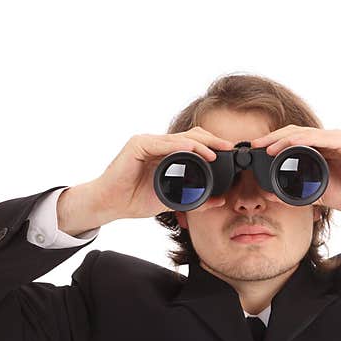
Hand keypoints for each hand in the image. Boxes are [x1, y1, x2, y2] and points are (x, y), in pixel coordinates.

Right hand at [64, 127, 237, 228]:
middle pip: (190, 136)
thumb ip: (195, 199)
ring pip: (178, 138)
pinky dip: (178, 146)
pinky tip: (192, 150)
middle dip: (212, 140)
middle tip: (228, 147)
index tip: (229, 153)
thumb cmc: (135, 200)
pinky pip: (162, 144)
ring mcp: (147, 142)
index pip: (194, 143)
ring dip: (199, 144)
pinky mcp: (137, 145)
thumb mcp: (173, 200)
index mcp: (166, 153)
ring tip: (215, 151)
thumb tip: (219, 200)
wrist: (110, 205)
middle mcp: (158, 144)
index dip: (212, 146)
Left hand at [248, 125, 340, 216]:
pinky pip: (319, 138)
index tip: (255, 152)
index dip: (273, 143)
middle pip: (295, 132)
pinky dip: (300, 141)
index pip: (293, 140)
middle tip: (255, 145)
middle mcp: (329, 139)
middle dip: (272, 138)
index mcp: (323, 148)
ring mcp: (338, 138)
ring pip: (304, 133)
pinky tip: (286, 147)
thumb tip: (271, 194)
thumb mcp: (316, 194)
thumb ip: (295, 192)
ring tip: (265, 146)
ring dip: (282, 138)